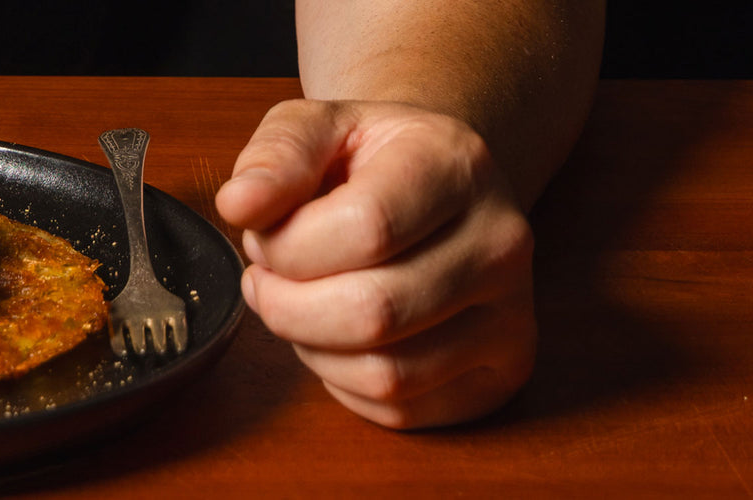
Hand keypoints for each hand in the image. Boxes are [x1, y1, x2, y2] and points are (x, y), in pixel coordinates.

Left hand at [216, 100, 535, 428]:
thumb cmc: (365, 162)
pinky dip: (345, 383)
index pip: (366, 228)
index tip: (265, 236)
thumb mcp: (313, 129)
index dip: (288, 247)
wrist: (437, 186)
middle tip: (269, 279)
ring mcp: (513, 312)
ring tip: (301, 304)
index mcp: (456, 164)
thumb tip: (240, 203)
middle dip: (289, 306)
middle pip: (373, 313)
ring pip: (386, 373)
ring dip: (312, 348)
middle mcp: (501, 241)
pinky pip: (402, 408)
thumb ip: (274, 158)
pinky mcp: (504, 370)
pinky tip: (337, 337)